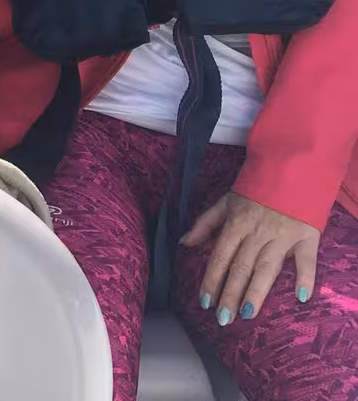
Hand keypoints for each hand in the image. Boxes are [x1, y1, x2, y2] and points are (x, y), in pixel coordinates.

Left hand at [185, 190, 321, 321]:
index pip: (220, 257)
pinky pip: (306, 259)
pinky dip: (305, 277)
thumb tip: (184, 243)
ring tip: (247, 315)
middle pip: (241, 267)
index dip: (211, 279)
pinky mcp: (306, 237)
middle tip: (223, 318)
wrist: (288, 171)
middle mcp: (257, 233)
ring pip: (267, 267)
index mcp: (236, 225)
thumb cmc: (253, 191)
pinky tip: (301, 297)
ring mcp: (282, 236)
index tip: (204, 302)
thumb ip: (204, 224)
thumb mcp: (224, 202)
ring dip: (257, 291)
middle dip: (230, 294)